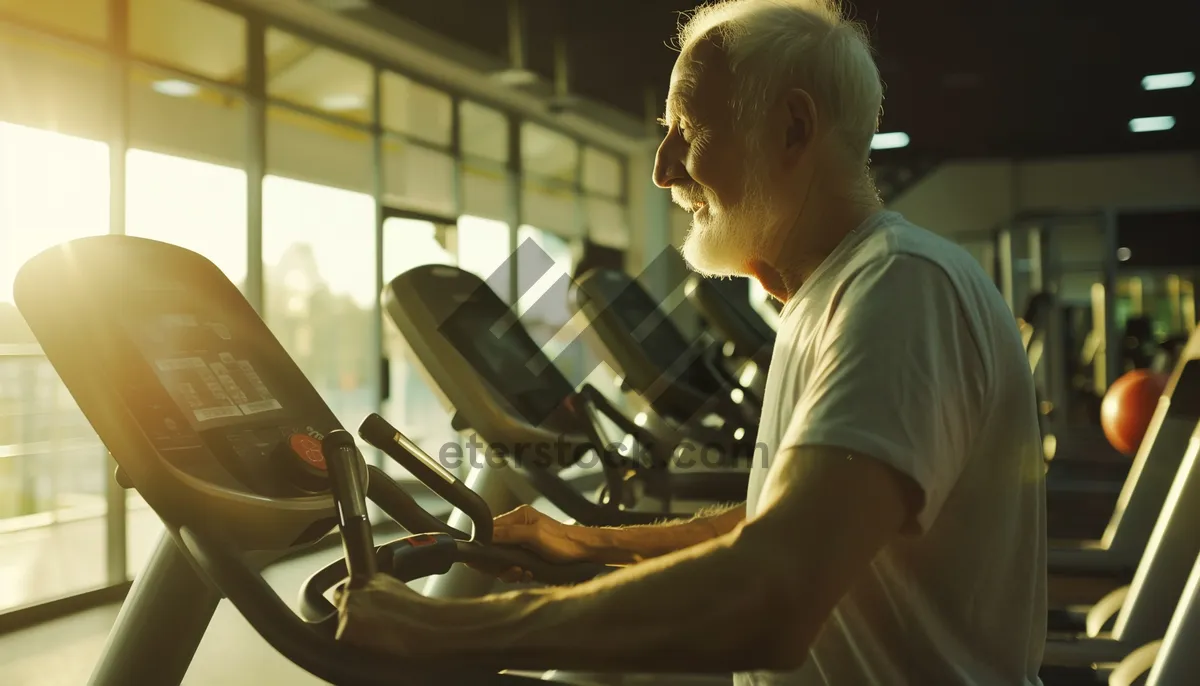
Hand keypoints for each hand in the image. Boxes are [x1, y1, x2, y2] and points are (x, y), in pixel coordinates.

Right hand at [472, 505, 598, 582]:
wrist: (583, 552)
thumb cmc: (563, 542)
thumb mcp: (535, 536)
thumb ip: (510, 534)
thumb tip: (486, 535)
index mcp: (519, 516)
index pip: (490, 528)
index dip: (485, 544)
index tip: (483, 560)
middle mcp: (518, 527)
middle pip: (494, 546)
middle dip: (499, 562)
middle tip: (512, 570)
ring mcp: (523, 541)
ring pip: (503, 558)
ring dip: (510, 570)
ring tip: (522, 573)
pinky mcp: (527, 554)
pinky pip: (513, 565)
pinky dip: (518, 572)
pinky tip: (528, 574)